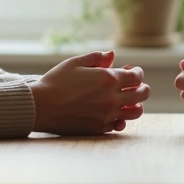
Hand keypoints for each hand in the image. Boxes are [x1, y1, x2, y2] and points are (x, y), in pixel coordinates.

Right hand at [30, 50, 149, 134]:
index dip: (138, 73)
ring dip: (136, 105)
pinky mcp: (99, 128)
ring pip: (135, 112)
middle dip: (142, 88)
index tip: (133, 71)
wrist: (41, 106)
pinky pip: (119, 125)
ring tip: (129, 102)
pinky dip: (121, 119)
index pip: (137, 76)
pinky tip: (114, 114)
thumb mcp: (75, 63)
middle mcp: (111, 98)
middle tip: (137, 86)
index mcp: (107, 79)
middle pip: (142, 94)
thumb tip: (112, 55)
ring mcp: (107, 115)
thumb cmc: (56, 81)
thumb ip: (97, 57)